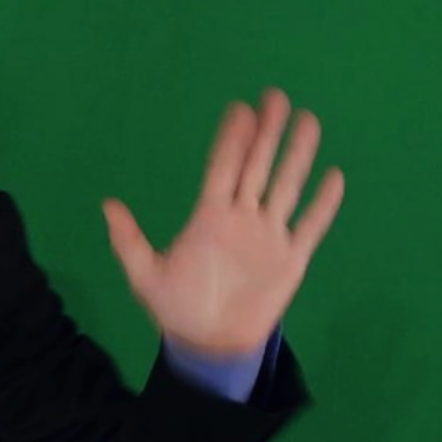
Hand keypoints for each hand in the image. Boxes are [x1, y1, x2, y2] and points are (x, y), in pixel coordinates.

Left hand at [101, 88, 344, 355]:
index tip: (240, 108)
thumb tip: (107, 204)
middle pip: (256, 167)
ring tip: (308, 120)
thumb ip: (129, 241)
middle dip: (266, 133)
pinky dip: (323, 204)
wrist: (209, 344)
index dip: (231, 139)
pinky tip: (334, 176)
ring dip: (297, 155)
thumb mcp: (145, 275)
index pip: (222, 169)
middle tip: (275, 96)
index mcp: (207, 217)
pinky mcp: (291, 260)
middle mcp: (241, 218)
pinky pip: (310, 226)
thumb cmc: (176, 307)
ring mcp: (268, 236)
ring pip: (286, 187)